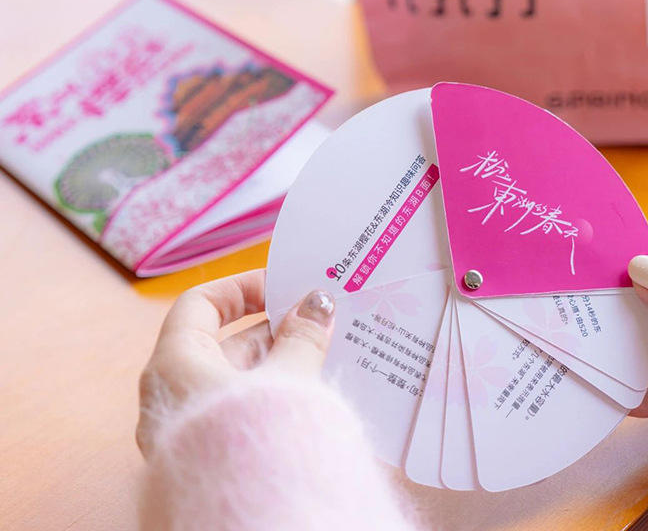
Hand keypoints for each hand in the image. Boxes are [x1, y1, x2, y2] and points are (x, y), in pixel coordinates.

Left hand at [136, 269, 335, 458]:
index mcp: (176, 364)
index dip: (241, 288)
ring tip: (327, 349)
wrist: (250, 522)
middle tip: (319, 318)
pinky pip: (241, 410)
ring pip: (238, 380)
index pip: (201, 304)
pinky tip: (314, 389)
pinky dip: (273, 393)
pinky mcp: (209, 456)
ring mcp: (190, 429)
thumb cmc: (255, 439)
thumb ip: (302, 336)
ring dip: (281, 361)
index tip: (282, 285)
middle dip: (275, 328)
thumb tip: (318, 301)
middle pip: (225, 343)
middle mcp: (174, 394)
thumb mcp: (285, 378)